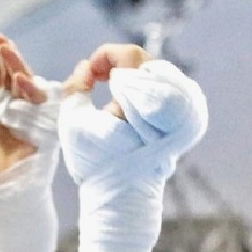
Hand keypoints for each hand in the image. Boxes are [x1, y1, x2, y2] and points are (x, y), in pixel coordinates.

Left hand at [0, 30, 42, 180]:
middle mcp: (12, 112)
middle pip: (12, 73)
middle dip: (4, 53)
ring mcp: (29, 121)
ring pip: (30, 83)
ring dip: (19, 64)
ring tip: (5, 50)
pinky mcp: (44, 133)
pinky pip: (47, 105)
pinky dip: (36, 90)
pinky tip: (19, 80)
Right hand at [57, 43, 206, 251]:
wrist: (123, 197)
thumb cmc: (95, 162)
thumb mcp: (73, 121)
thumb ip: (74, 86)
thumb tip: (85, 67)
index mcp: (142, 98)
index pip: (129, 55)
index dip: (103, 56)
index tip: (87, 73)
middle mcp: (167, 99)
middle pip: (143, 60)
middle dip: (114, 63)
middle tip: (94, 77)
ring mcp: (178, 110)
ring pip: (152, 72)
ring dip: (127, 74)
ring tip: (105, 88)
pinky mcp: (179, 121)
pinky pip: (161, 89)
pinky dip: (140, 88)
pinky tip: (122, 101)